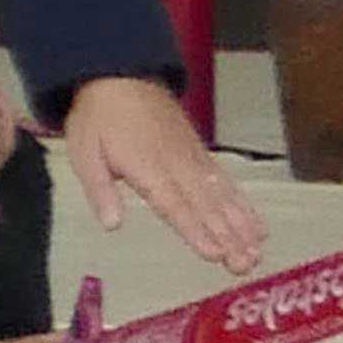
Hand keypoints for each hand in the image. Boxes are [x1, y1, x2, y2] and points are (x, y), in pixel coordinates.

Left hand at [58, 74, 269, 277]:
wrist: (121, 78)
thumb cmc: (101, 118)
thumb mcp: (85, 152)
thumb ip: (100, 190)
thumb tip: (111, 224)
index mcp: (147, 167)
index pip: (175, 204)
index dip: (195, 229)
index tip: (213, 253)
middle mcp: (177, 166)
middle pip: (206, 206)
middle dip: (228, 237)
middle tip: (245, 264)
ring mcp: (193, 160)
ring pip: (222, 197)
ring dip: (242, 227)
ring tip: (256, 253)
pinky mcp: (202, 157)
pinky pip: (227, 184)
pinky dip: (244, 206)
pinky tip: (257, 226)